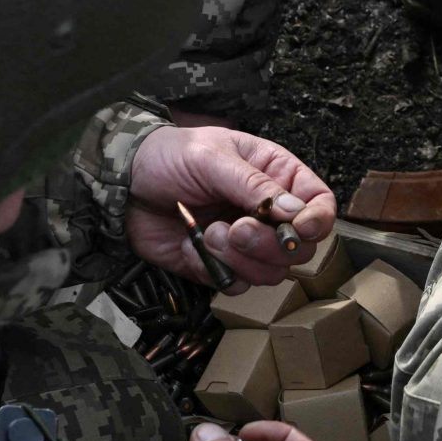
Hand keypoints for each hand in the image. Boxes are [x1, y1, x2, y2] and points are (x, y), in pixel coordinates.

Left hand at [126, 125, 335, 285]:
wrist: (122, 183)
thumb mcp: (213, 158)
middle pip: (299, 247)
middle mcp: (266, 213)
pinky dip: (219, 272)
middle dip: (270, 244)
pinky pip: (237, 284)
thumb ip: (255, 186)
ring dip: (242, 259)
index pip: (319, 204)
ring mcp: (244, 243)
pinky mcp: (218, 265)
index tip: (298, 229)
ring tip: (211, 233)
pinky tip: (197, 247)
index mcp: (275, 175)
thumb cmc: (169, 156)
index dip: (317, 221)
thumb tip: (297, 213)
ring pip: (271, 272)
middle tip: (237, 229)